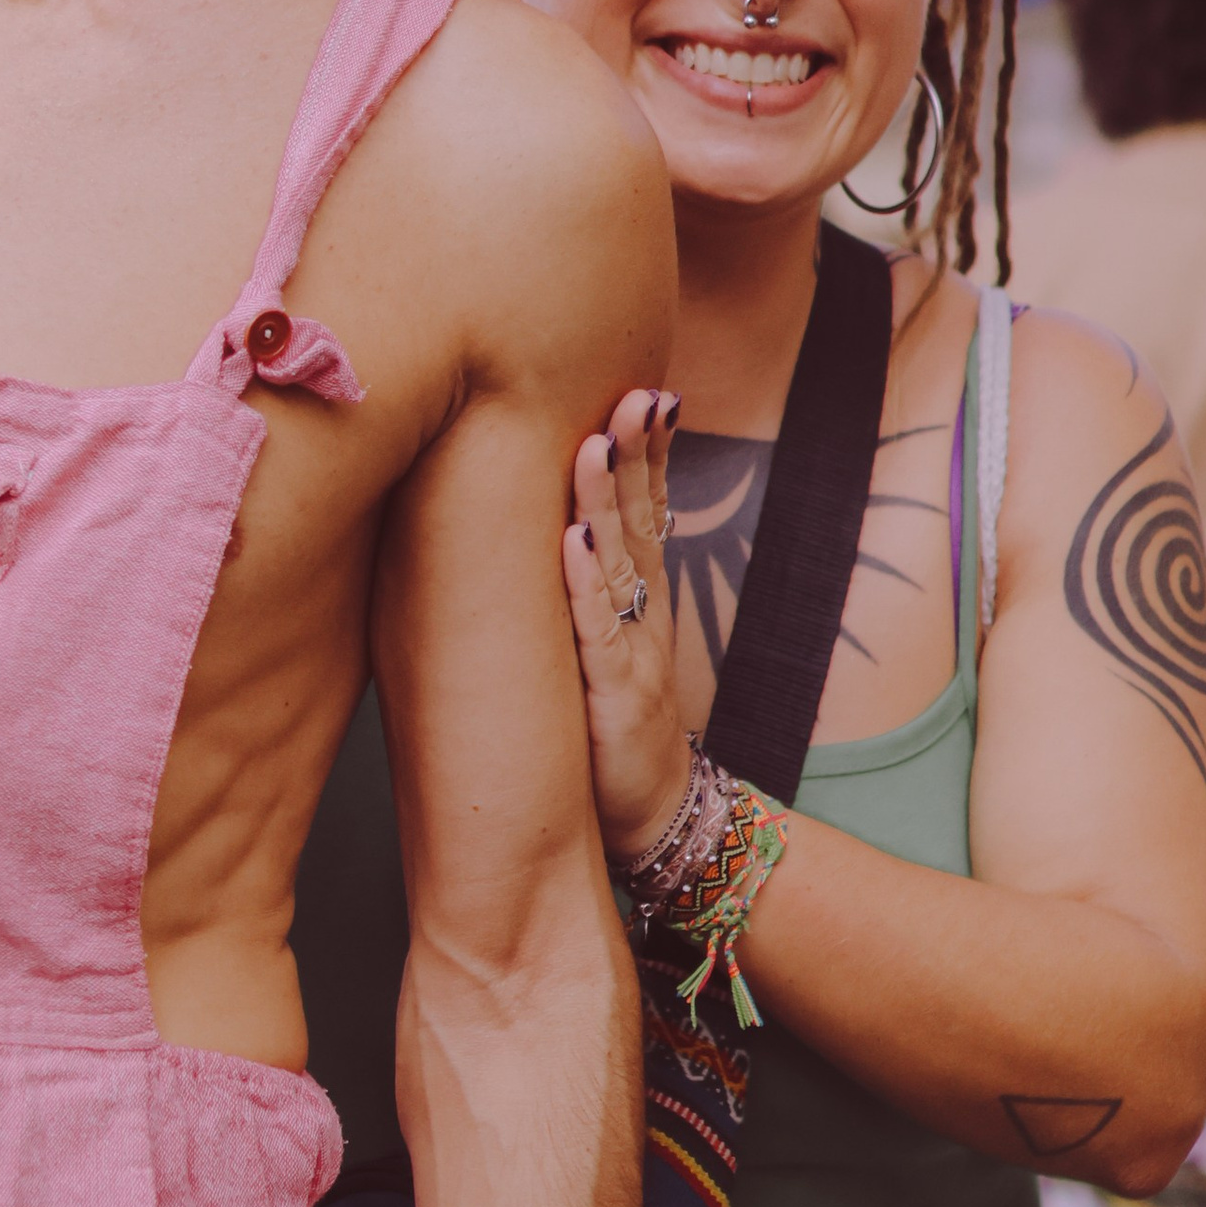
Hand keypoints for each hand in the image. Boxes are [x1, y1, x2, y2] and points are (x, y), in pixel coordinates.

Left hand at [560, 386, 685, 864]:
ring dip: (607, 499)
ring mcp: (630, 651)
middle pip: (640, 520)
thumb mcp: (606, 646)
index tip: (641, 388)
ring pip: (619, 563)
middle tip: (633, 389)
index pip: (644, 511)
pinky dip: (586, 586)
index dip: (644, 452)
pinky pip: (596, 632)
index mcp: (638, 599)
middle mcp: (641, 614)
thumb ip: (588, 590)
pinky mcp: (613, 696)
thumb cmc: (614, 730)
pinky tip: (575, 543)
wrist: (650, 818)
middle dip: (635, 451)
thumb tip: (555, 530)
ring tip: (598, 440)